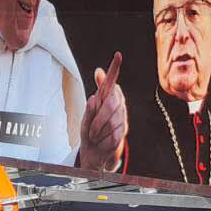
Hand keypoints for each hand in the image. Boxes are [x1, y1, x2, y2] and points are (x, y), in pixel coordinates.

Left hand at [78, 51, 126, 172]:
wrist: (95, 156)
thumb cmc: (90, 134)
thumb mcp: (87, 117)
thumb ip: (93, 101)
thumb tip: (99, 75)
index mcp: (106, 101)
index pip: (112, 82)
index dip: (115, 69)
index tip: (118, 55)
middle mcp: (117, 107)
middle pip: (111, 104)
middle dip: (97, 120)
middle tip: (90, 132)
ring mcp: (122, 119)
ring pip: (112, 121)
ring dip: (99, 133)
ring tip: (95, 138)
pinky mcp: (123, 134)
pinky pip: (115, 135)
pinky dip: (104, 141)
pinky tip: (102, 143)